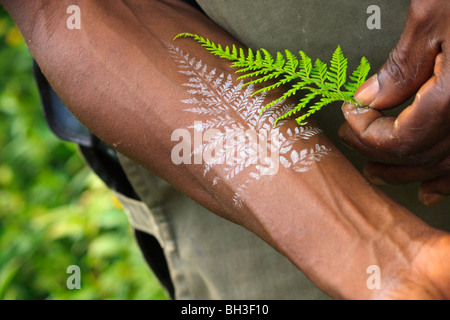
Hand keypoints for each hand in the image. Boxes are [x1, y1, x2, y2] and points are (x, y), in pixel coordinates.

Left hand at [339, 0, 449, 205]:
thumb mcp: (432, 16)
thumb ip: (400, 66)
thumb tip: (370, 98)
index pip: (400, 140)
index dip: (367, 134)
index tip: (349, 115)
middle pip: (421, 155)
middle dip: (379, 153)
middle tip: (352, 141)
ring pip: (447, 164)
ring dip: (410, 173)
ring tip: (379, 174)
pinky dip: (447, 176)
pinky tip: (430, 187)